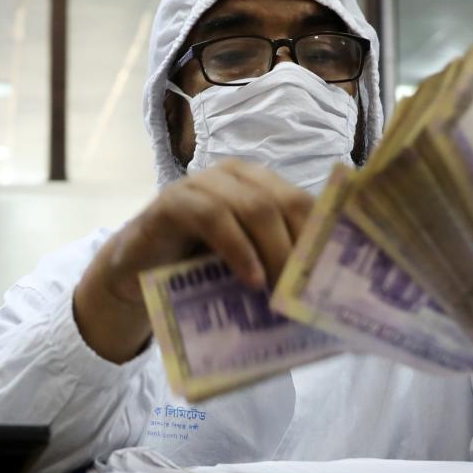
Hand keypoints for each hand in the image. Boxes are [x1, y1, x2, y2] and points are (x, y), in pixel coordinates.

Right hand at [73, 159, 313, 363]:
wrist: (135, 275)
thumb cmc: (197, 271)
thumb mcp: (246, 265)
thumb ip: (277, 265)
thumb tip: (327, 296)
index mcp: (261, 185)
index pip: (305, 202)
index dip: (324, 236)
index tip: (338, 276)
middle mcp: (236, 176)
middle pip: (286, 202)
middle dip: (302, 248)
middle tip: (309, 292)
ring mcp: (203, 184)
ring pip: (255, 206)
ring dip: (275, 251)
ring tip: (282, 291)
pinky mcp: (174, 201)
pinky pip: (214, 217)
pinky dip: (238, 249)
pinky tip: (251, 279)